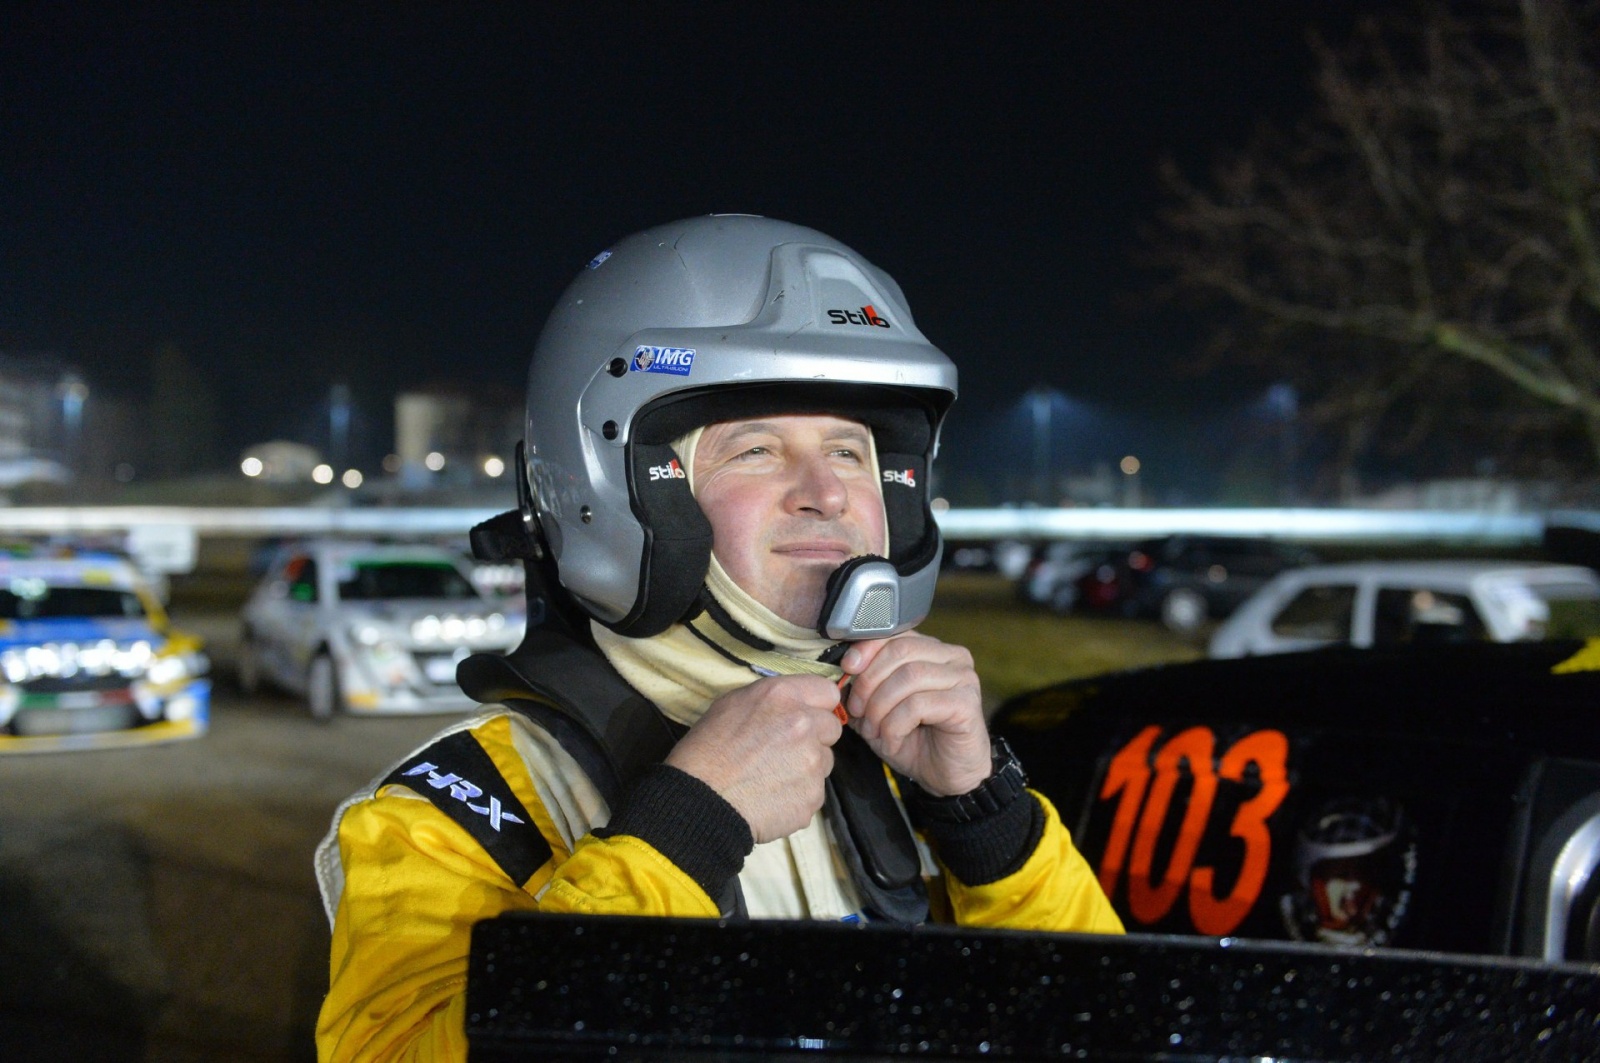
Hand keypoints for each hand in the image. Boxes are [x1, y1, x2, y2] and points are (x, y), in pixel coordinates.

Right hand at [664, 673, 842, 843]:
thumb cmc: (707, 750)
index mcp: (784, 696)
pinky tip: (772, 796)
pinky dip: (798, 795)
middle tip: (785, 750)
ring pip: (824, 761)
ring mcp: (812, 762)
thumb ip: (773, 700)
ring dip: (807, 767)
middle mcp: (804, 724)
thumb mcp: (732, 704)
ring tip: (773, 776)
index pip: (828, 692)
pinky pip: (814, 792)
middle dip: (815, 737)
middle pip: (832, 728)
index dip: (816, 705)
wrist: (701, 800)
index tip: (805, 716)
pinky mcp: (813, 796)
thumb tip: (794, 704)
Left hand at [840, 632, 989, 796]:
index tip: (847, 669)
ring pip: (908, 676)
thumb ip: (863, 685)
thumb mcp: (879, 708)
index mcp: (932, 650)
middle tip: (858, 711)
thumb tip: (841, 669)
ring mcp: (964, 678)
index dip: (866, 648)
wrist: (946, 777)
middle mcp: (953, 657)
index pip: (896, 632)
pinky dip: (895, 726)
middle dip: (869, 682)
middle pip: (900, 651)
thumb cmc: (914, 740)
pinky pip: (918, 705)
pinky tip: (892, 742)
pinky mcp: (966, 704)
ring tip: (874, 731)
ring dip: (880, 707)